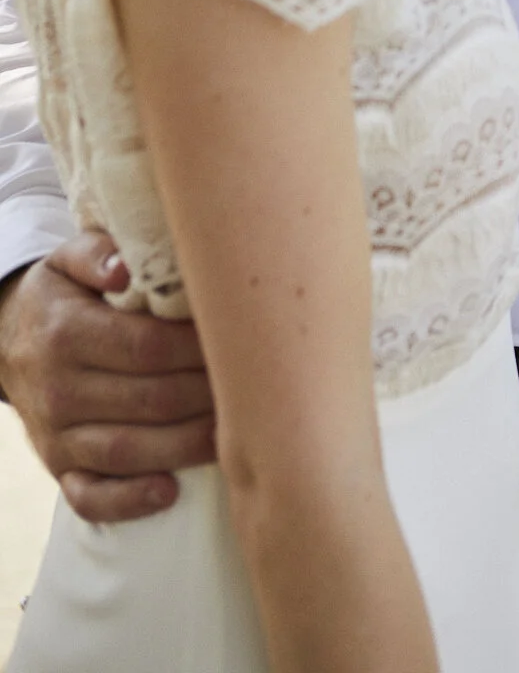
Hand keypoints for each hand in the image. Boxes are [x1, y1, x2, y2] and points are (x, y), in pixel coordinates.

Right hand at [0, 230, 214, 523]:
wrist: (8, 342)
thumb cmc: (63, 294)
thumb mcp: (70, 259)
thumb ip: (97, 254)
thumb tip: (125, 267)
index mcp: (67, 333)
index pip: (147, 347)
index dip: (198, 349)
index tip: (241, 340)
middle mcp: (59, 389)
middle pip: (150, 401)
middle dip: (207, 396)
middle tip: (257, 386)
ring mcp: (56, 437)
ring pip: (128, 452)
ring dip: (187, 447)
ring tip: (234, 434)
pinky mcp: (58, 469)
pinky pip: (90, 497)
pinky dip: (129, 502)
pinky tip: (170, 493)